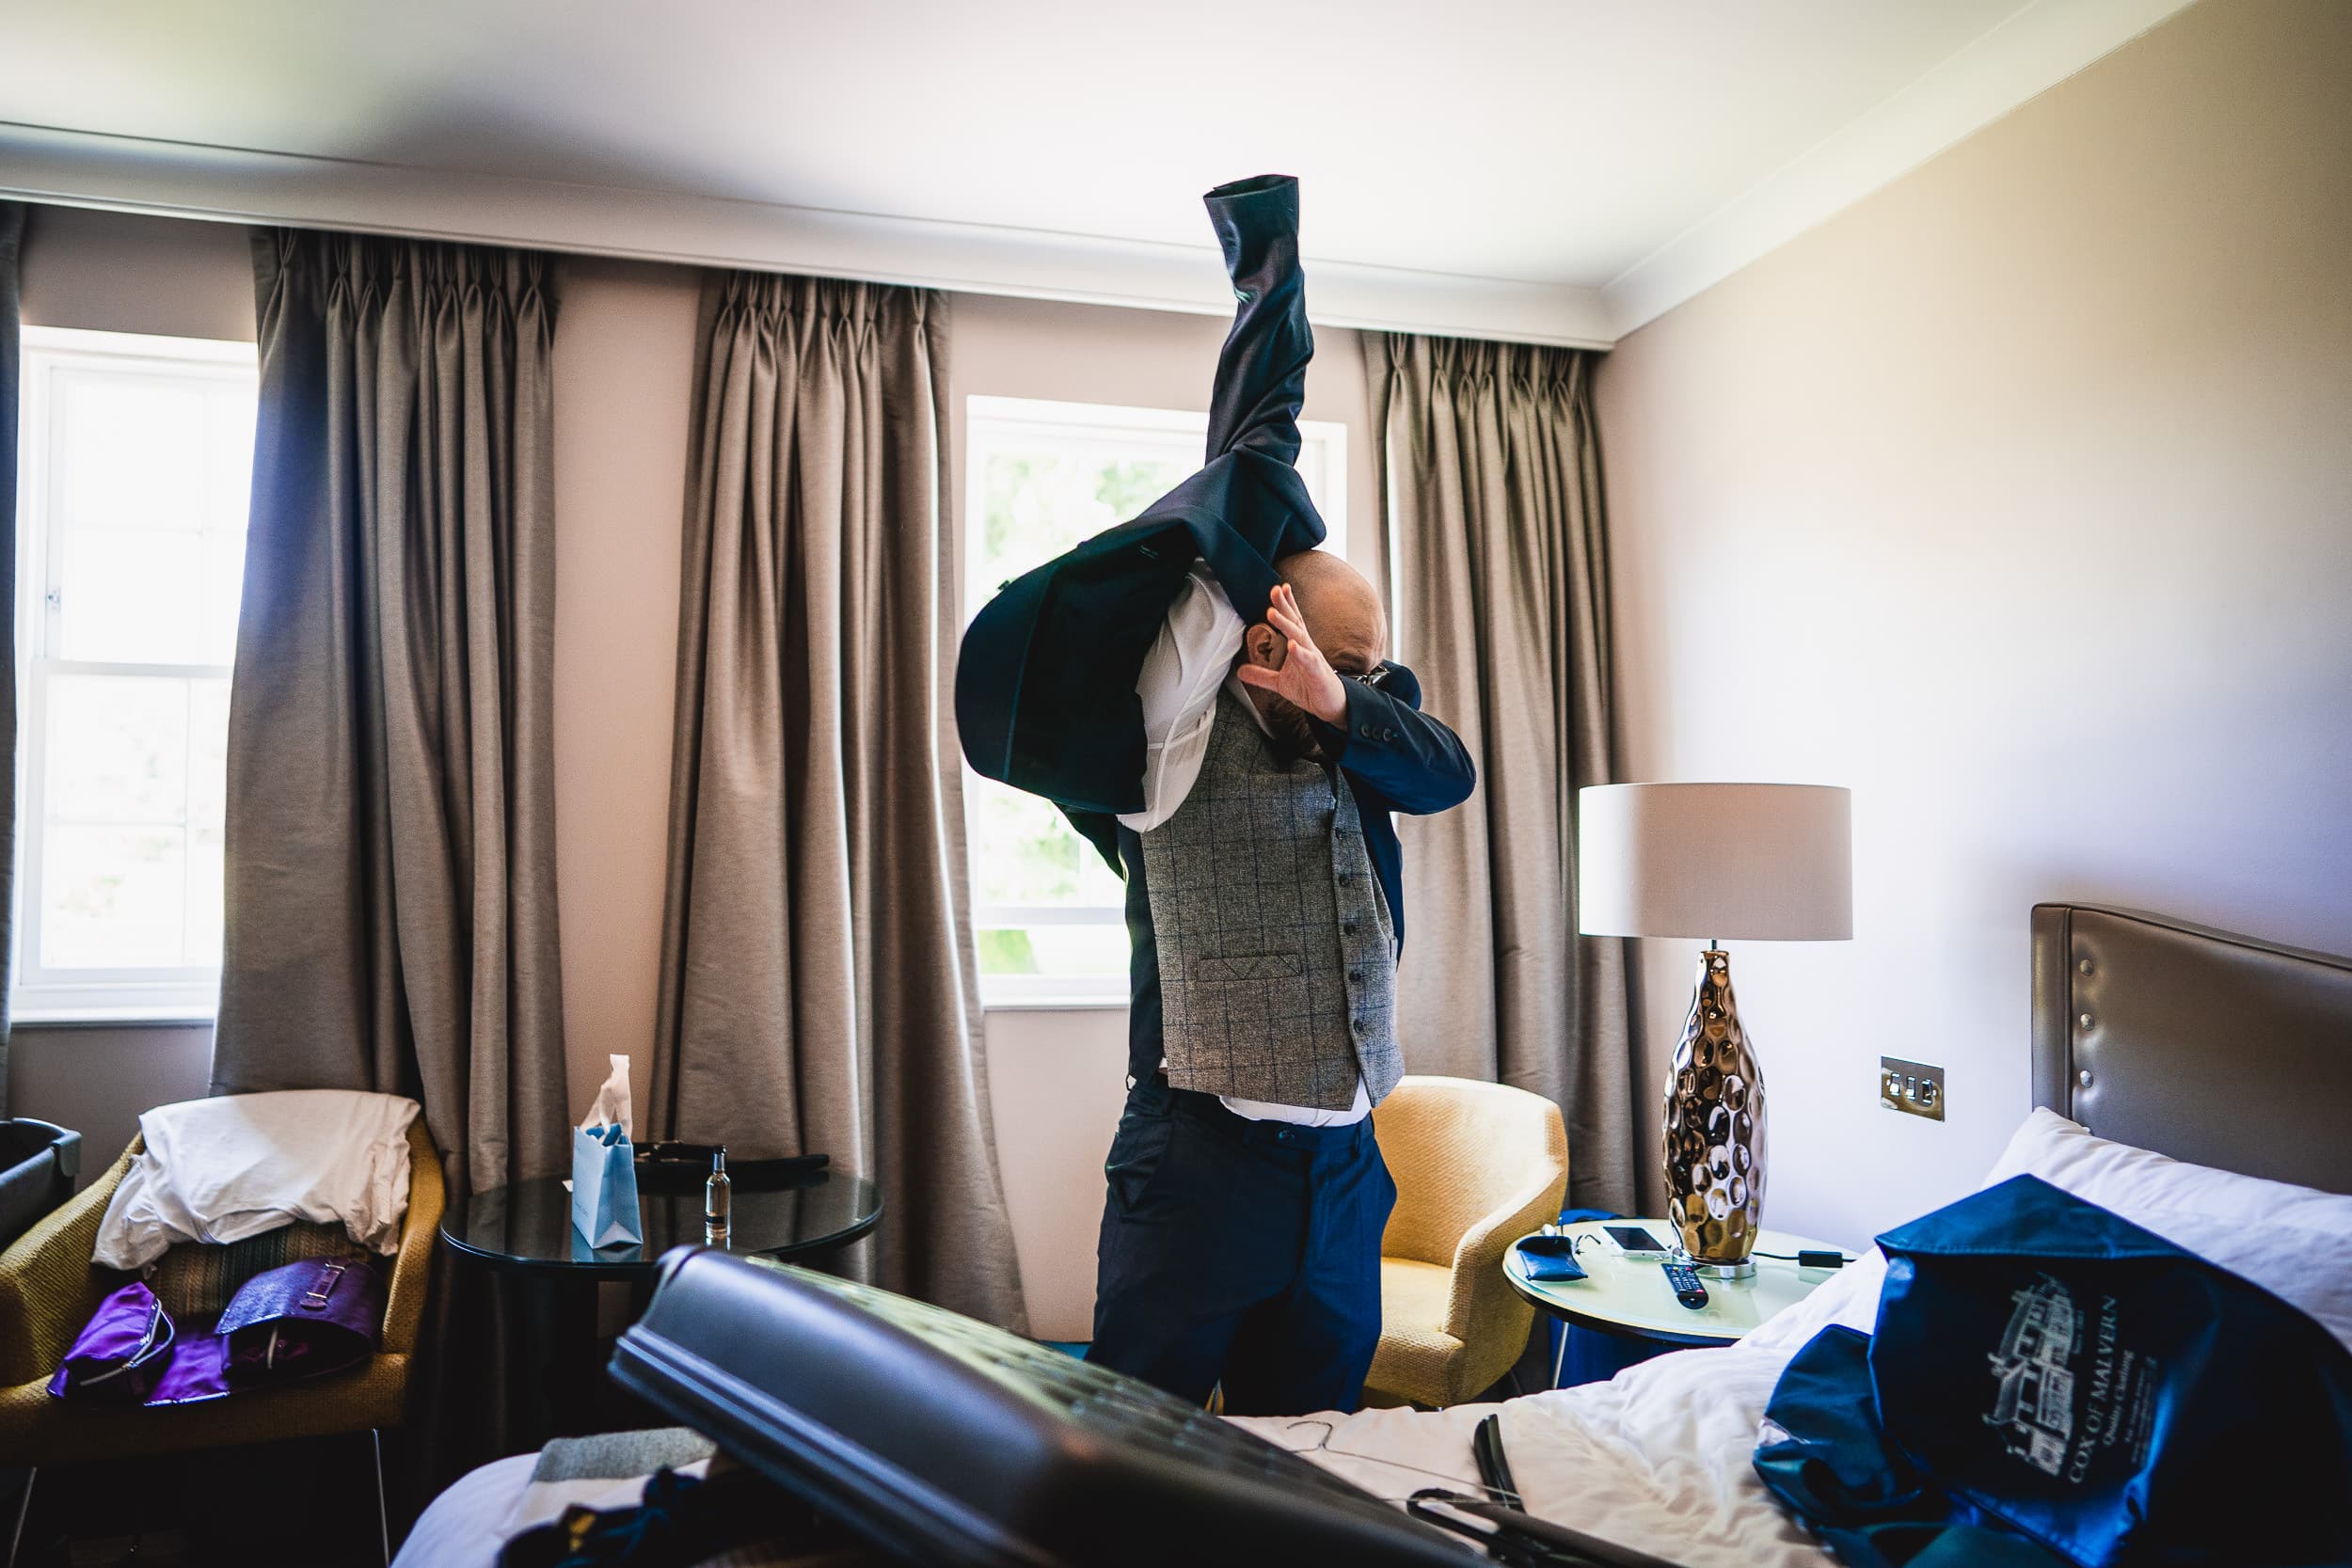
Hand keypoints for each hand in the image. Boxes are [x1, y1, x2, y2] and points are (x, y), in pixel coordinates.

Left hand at [1234, 583, 1348, 724]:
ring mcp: (1313, 660)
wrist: (1332, 706)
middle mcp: (1307, 648)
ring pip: (1300, 638)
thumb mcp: (1280, 683)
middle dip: (1285, 606)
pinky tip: (1293, 646)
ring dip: (1286, 624)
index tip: (1278, 588)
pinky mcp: (1318, 675)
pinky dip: (1301, 654)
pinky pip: (1309, 662)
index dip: (1286, 604)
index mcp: (1299, 646)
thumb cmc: (1309, 688)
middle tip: (1275, 589)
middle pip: (1295, 623)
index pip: (1293, 621)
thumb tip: (1240, 671)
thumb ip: (1261, 676)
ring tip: (1272, 612)